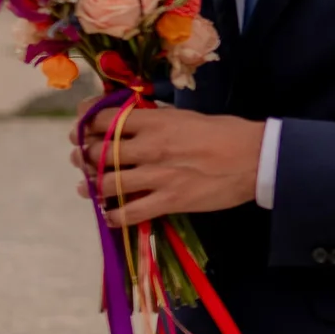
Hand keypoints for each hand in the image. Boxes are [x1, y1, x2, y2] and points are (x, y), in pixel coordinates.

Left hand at [69, 104, 265, 224]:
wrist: (254, 158)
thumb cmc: (224, 133)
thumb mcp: (185, 116)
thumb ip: (156, 121)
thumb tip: (133, 123)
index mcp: (154, 122)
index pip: (104, 120)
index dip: (85, 125)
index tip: (81, 131)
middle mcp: (149, 147)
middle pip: (99, 153)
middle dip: (83, 158)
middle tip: (80, 161)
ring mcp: (158, 176)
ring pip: (108, 184)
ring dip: (93, 187)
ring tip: (89, 188)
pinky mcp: (169, 201)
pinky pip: (130, 213)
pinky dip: (114, 217)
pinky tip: (110, 216)